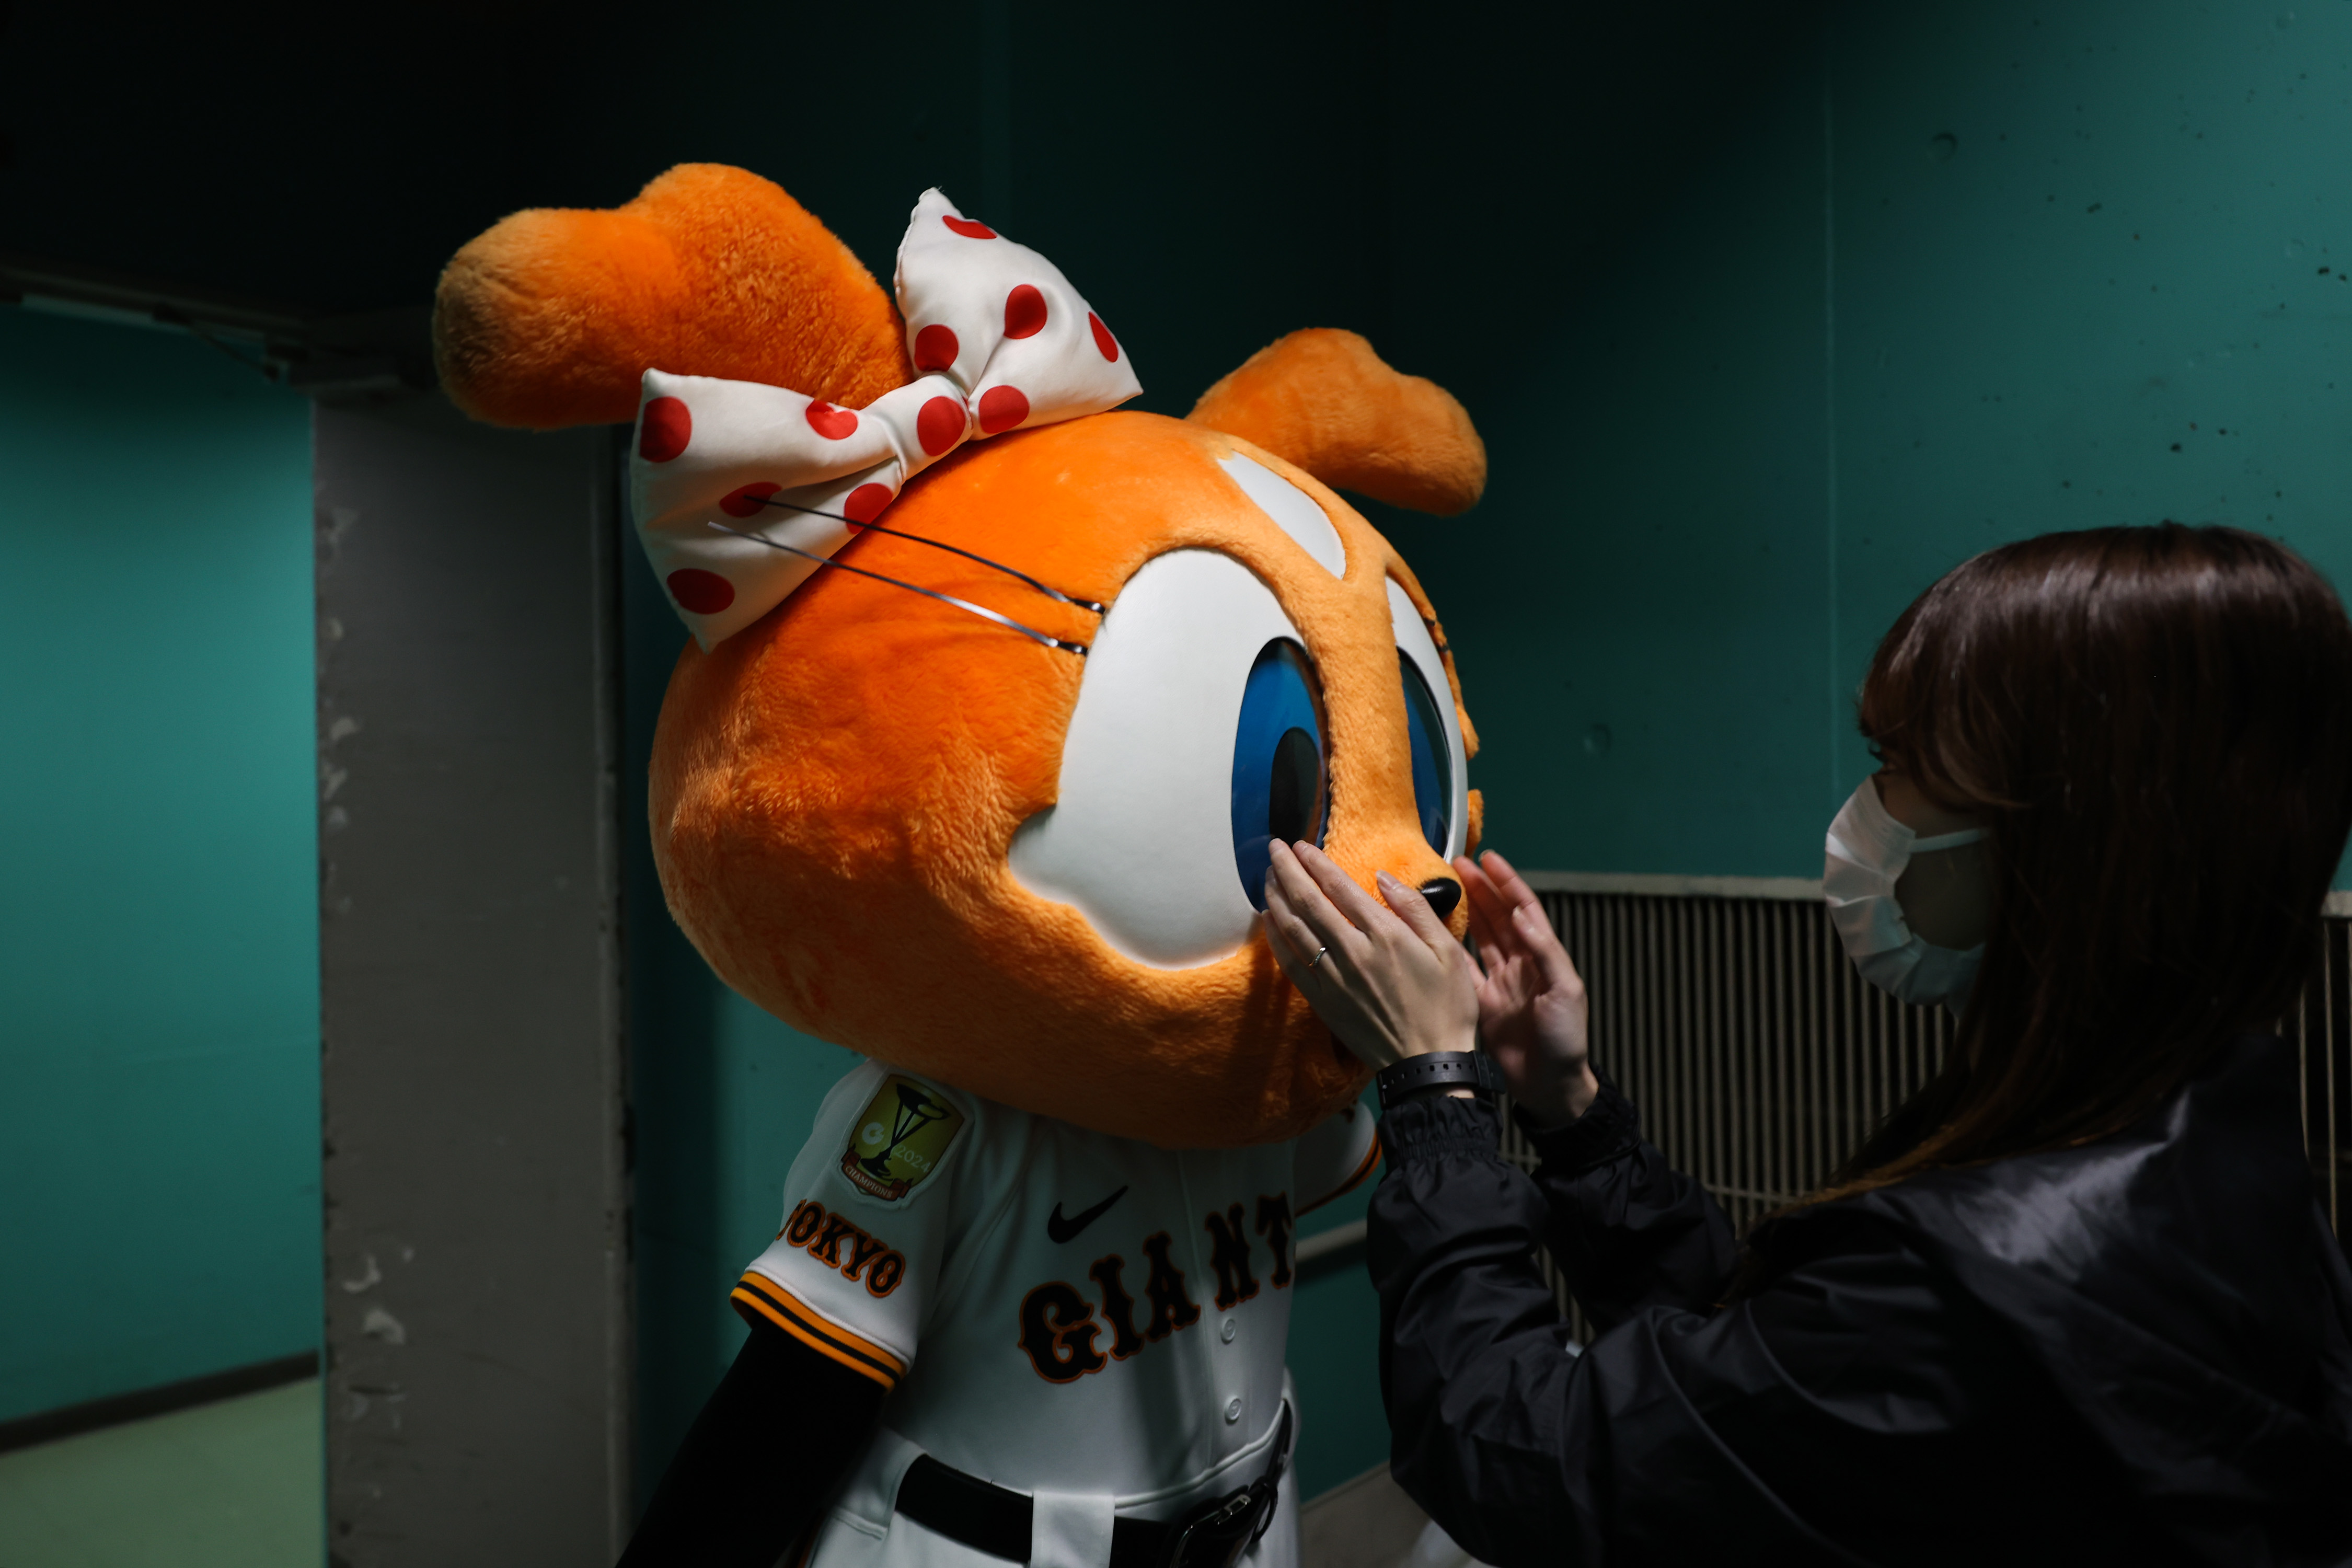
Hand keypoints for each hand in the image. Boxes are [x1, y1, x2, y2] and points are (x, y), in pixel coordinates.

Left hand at [1262, 840, 1479, 1069]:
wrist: (1429, 1063)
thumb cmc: (1446, 1006)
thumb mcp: (1447, 950)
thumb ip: (1415, 908)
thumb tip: (1383, 877)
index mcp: (1385, 935)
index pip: (1339, 887)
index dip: (1316, 863)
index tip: (1300, 845)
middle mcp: (1353, 952)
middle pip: (1309, 902)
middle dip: (1287, 870)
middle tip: (1274, 847)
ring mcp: (1334, 978)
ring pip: (1294, 929)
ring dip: (1277, 897)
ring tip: (1267, 875)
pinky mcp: (1323, 1002)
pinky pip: (1291, 963)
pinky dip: (1276, 938)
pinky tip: (1269, 920)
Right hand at [1456, 850, 1597, 1127]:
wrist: (1550, 1086)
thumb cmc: (1566, 1041)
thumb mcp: (1565, 992)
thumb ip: (1545, 952)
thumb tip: (1522, 916)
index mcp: (1543, 957)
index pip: (1524, 909)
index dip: (1507, 882)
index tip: (1489, 859)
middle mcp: (1520, 964)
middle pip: (1498, 916)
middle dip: (1481, 888)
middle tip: (1458, 864)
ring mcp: (1500, 982)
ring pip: (1479, 937)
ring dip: (1466, 910)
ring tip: (1445, 886)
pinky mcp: (1482, 1002)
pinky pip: (1462, 969)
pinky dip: (1448, 949)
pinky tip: (1432, 932)